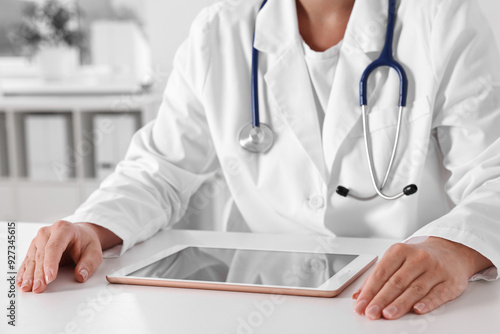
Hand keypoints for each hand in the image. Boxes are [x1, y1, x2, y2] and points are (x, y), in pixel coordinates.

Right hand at [16, 221, 120, 293]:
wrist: (81, 235)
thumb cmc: (86, 242)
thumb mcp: (94, 252)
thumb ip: (89, 264)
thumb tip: (80, 275)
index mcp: (64, 229)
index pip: (54, 247)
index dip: (50, 263)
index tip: (49, 278)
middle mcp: (48, 232)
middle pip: (41, 254)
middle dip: (39, 273)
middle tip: (39, 288)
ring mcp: (39, 239)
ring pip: (32, 258)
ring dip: (29, 275)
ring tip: (28, 288)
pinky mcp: (34, 248)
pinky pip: (27, 261)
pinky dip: (24, 272)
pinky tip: (22, 281)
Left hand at [352, 237, 492, 319]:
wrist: (450, 250)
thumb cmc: (418, 257)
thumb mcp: (396, 259)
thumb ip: (377, 277)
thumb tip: (358, 296)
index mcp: (399, 251)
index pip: (381, 273)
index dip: (369, 290)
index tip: (361, 304)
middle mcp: (418, 258)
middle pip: (396, 282)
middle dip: (381, 299)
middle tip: (371, 312)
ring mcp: (435, 270)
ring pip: (415, 289)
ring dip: (400, 303)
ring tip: (388, 314)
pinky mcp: (450, 282)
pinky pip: (438, 294)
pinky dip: (427, 303)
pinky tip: (417, 309)